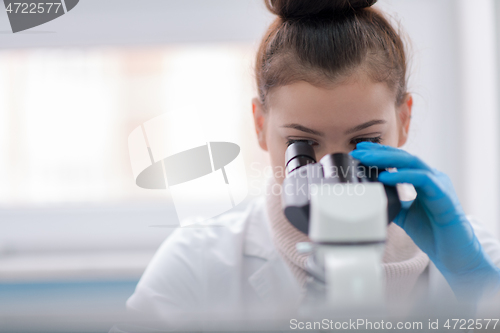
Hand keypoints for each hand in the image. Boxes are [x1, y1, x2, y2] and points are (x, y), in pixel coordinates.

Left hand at [350, 142, 499, 302]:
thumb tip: (370, 198)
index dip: (380, 153)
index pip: (400, 159)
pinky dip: (402, 176)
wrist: (452, 253)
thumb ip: (391, 202)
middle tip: (359, 150)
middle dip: (380, 152)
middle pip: (404, 157)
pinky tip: (385, 177)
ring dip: (387, 159)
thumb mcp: (404, 214)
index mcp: (424, 179)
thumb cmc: (432, 233)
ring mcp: (439, 184)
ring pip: (412, 162)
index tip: (360, 151)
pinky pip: (423, 179)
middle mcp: (433, 177)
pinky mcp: (444, 195)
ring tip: (367, 160)